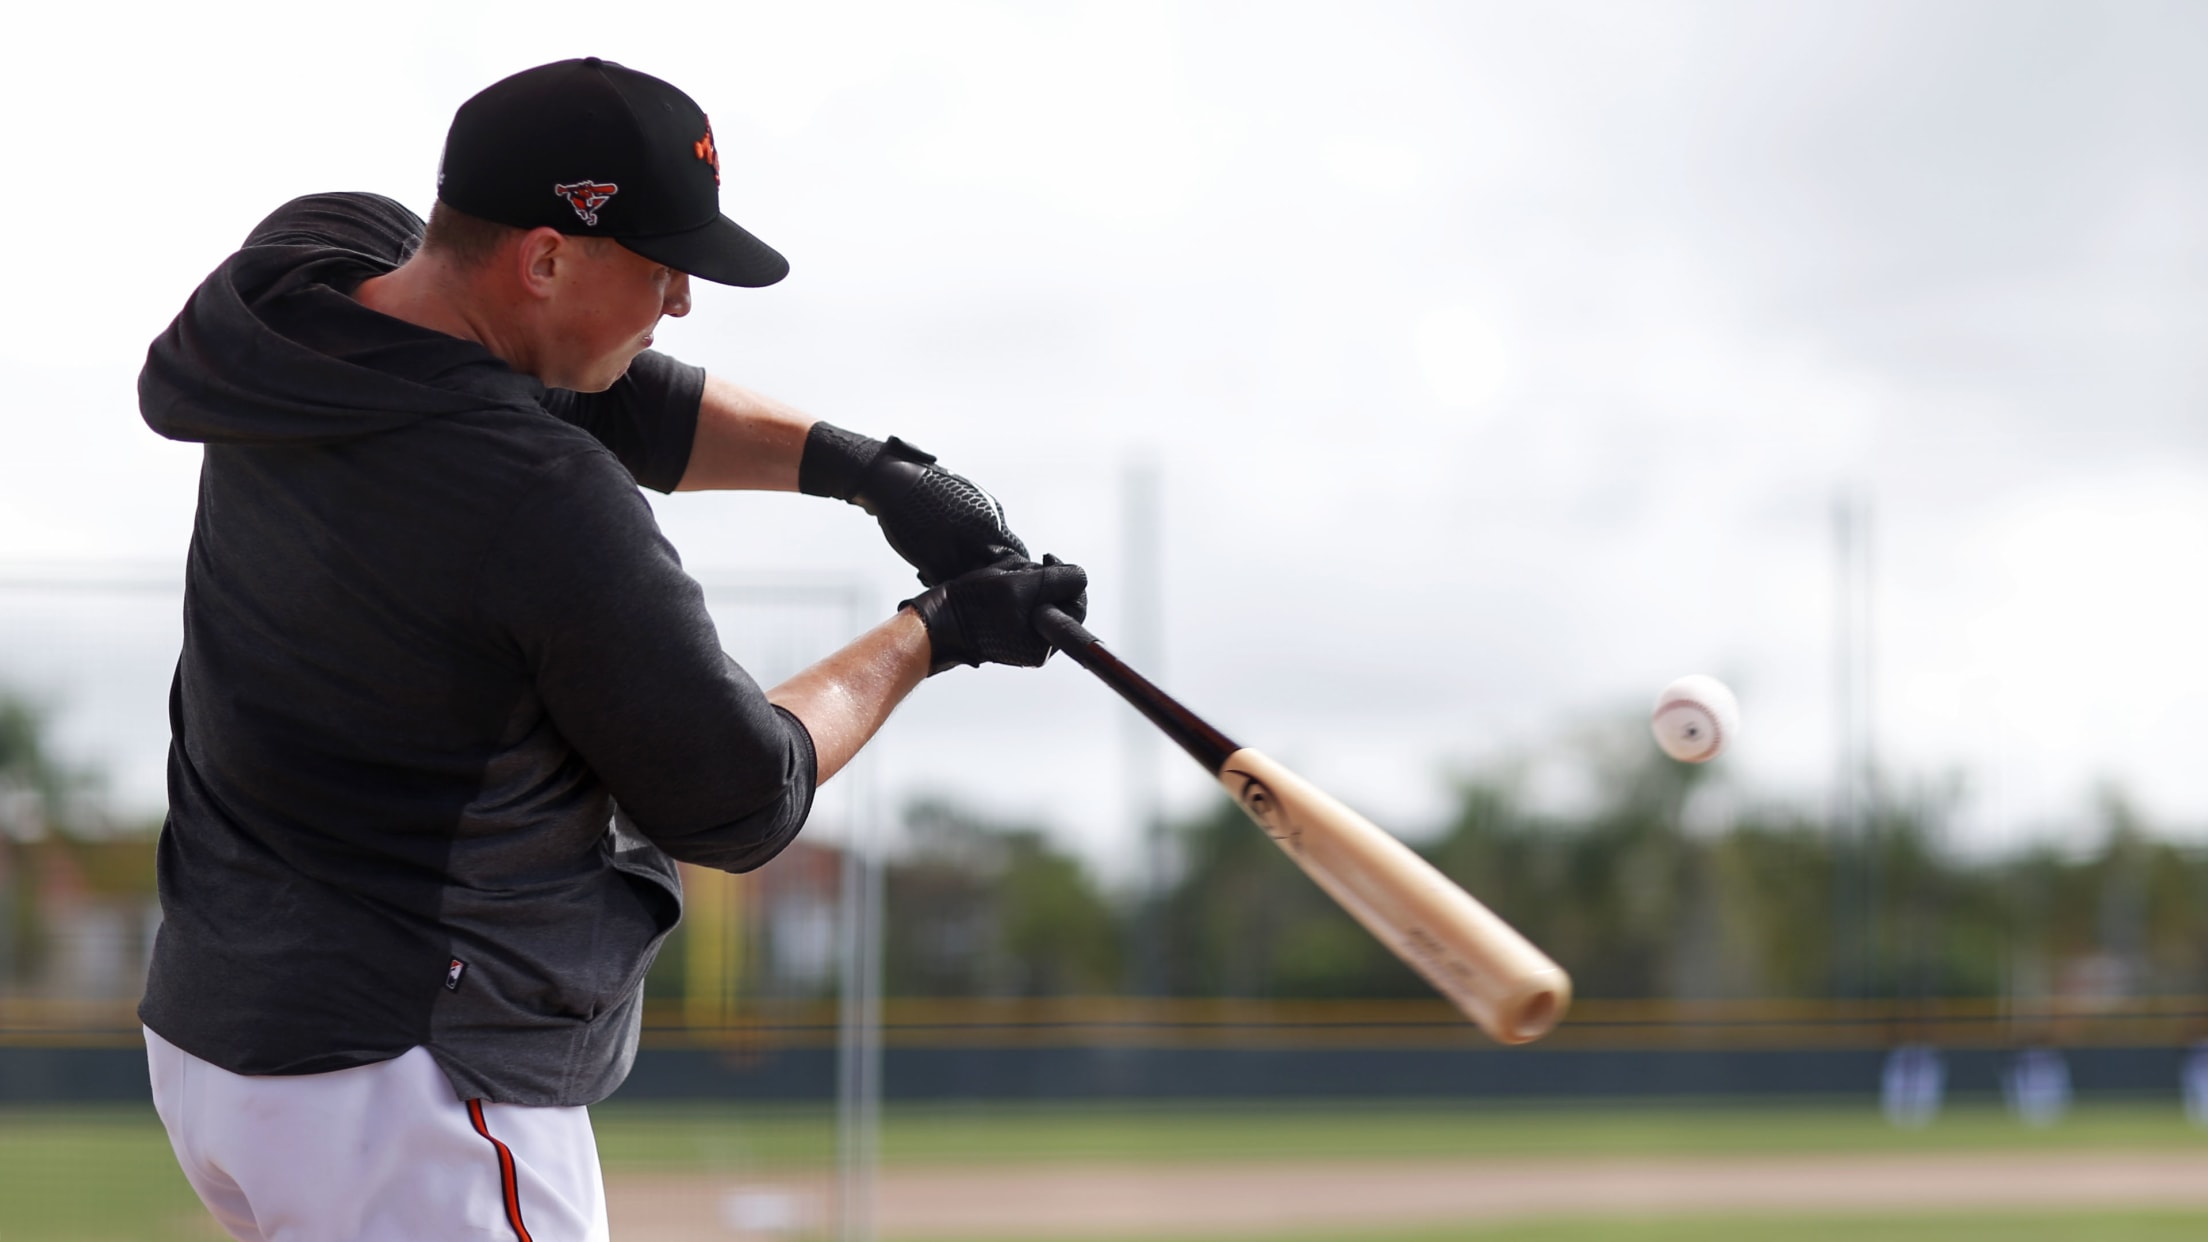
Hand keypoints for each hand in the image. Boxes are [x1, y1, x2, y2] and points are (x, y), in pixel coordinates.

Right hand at [798, 425, 1028, 585]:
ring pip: (968, 582)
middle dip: (988, 577)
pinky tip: (929, 572)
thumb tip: (1000, 540)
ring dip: (962, 583)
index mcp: (990, 520)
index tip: (1003, 570)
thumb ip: (989, 521)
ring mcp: (952, 551)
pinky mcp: (929, 560)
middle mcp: (975, 538)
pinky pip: (943, 583)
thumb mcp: (972, 497)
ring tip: (953, 578)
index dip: (1008, 564)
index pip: (1014, 553)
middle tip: (980, 580)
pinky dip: (940, 582)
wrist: (894, 483)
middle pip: (993, 572)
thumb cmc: (932, 486)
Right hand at [902, 555, 1087, 674]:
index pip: (1075, 605)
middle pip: (1057, 599)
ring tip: (998, 576)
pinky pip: (1021, 599)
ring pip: (1038, 596)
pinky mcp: (1007, 627)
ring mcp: (1021, 637)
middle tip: (1019, 568)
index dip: (1066, 579)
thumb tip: (1080, 577)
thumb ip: (1057, 581)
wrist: (934, 619)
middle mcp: (1036, 646)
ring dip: (1023, 579)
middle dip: (1040, 578)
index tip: (1048, 557)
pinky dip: (1011, 584)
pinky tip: (992, 582)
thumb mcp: (1020, 586)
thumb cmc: (972, 604)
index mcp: (1043, 645)